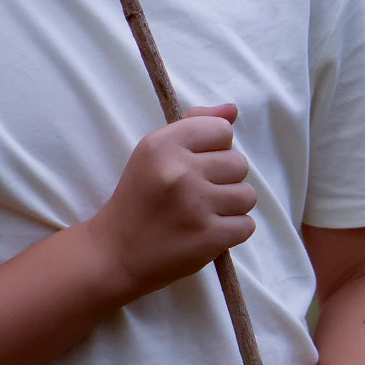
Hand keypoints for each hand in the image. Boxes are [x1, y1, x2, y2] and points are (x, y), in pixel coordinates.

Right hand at [83, 104, 255, 300]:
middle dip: (225, 179)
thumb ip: (193, 126)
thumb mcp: (154, 154)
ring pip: (248, 195)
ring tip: (205, 213)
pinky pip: (247, 225)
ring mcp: (195, 205)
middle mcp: (180, 171)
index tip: (197, 165)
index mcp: (163, 145)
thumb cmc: (139, 199)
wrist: (116, 254)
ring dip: (231, 206)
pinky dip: (232, 231)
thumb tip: (232, 110)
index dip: (215, 149)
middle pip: (239, 163)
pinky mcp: (208, 237)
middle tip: (198, 194)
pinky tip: (207, 232)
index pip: (222, 130)